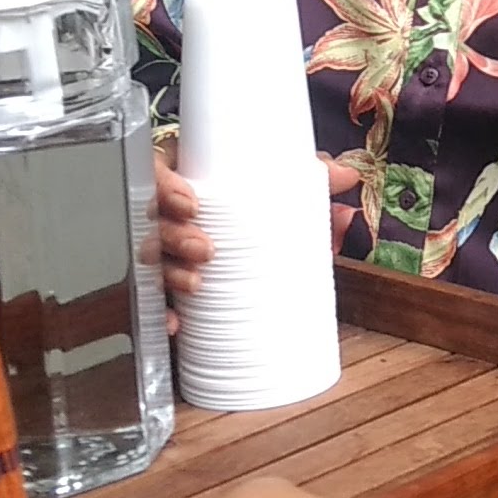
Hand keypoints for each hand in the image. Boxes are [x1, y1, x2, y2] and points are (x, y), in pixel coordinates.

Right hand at [151, 152, 361, 331]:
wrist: (247, 243)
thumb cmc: (250, 206)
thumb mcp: (277, 189)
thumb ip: (309, 181)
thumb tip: (348, 177)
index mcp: (186, 178)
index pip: (158, 172)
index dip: (166, 187)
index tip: (192, 203)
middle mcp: (166, 213)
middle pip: (152, 220)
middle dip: (174, 235)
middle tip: (206, 249)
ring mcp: (161, 250)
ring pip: (150, 258)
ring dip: (170, 272)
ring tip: (196, 282)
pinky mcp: (163, 284)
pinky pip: (154, 299)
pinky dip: (163, 313)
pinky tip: (175, 324)